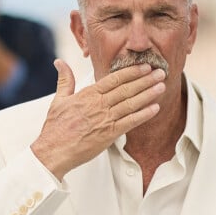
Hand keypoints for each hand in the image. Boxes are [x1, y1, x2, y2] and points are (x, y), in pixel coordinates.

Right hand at [31, 59, 165, 179]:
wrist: (54, 151)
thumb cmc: (55, 128)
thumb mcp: (58, 100)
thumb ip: (65, 80)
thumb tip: (60, 62)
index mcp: (88, 94)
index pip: (114, 79)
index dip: (132, 72)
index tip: (145, 66)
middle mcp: (98, 105)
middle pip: (126, 89)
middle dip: (145, 80)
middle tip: (161, 72)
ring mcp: (105, 119)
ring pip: (131, 103)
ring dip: (148, 94)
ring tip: (162, 86)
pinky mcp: (108, 134)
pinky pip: (130, 122)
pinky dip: (143, 115)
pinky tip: (155, 108)